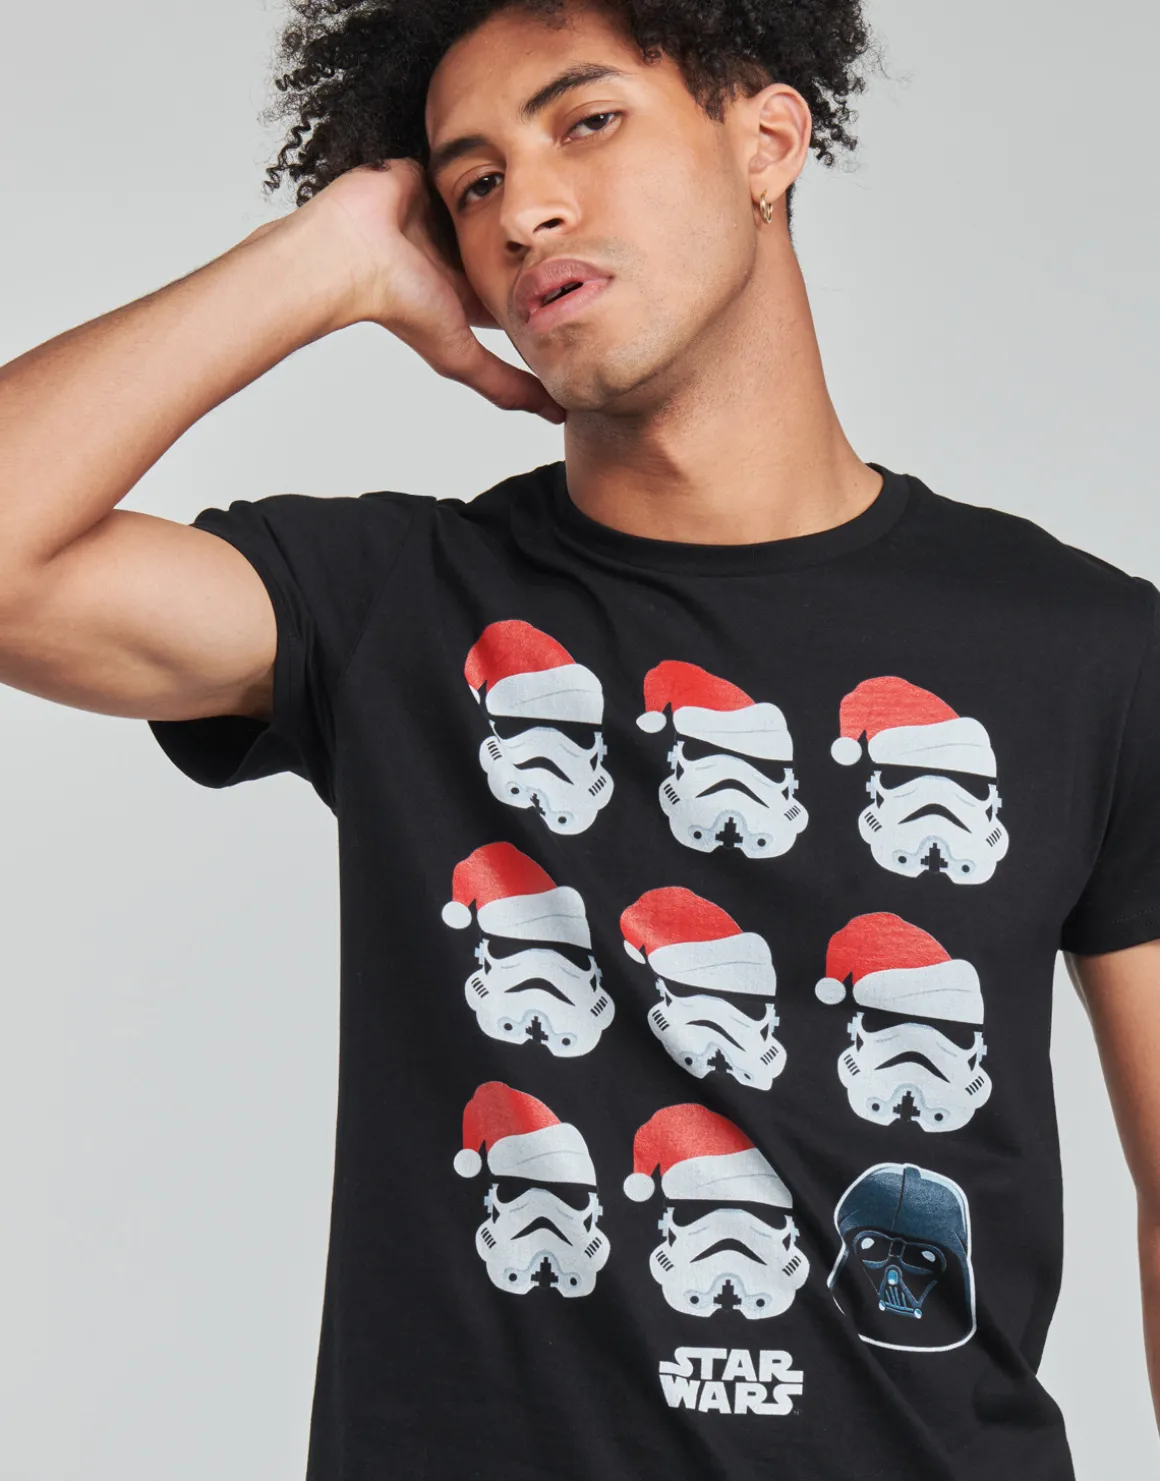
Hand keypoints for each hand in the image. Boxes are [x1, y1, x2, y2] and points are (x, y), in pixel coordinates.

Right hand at [285, 159, 564, 423]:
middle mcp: (454, 254)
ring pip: (491, 205)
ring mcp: (440, 214)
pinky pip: (464, 164)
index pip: (514, 289)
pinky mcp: (428, 175)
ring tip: (566, 171)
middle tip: (599, 225)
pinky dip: (487, 161)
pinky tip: (526, 146)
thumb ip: (506, 385)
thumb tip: (557, 417)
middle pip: (505, 247)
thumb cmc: (400, 304)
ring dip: (517, 197)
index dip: (548, 286)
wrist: (352, 249)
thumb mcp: (462, 356)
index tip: (592, 280)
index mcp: (464, 291)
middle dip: (541, 241)